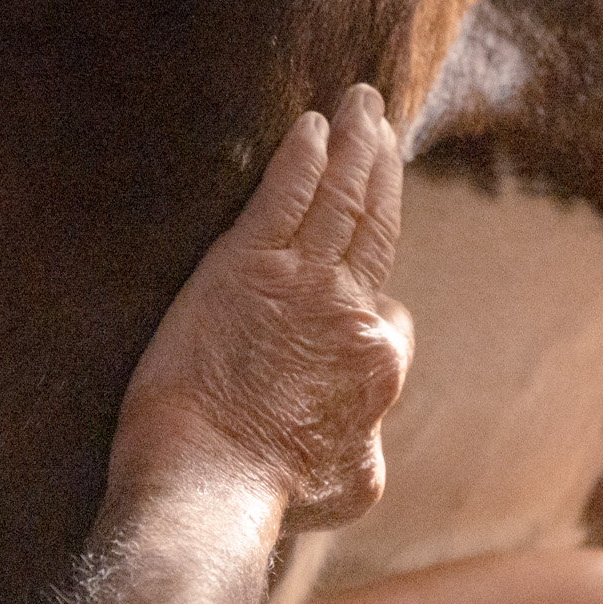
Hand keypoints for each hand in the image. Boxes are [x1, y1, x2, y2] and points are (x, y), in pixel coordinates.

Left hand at [108, 83, 413, 532]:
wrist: (213, 485)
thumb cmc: (274, 497)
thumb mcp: (353, 485)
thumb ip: (366, 439)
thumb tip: (365, 428)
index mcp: (377, 364)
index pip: (389, 313)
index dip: (375, 301)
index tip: (357, 287)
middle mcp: (352, 314)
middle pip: (377, 227)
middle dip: (382, 171)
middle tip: (383, 127)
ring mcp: (302, 284)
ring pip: (342, 200)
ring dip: (355, 146)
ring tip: (360, 106)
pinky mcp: (243, 267)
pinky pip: (285, 196)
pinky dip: (303, 157)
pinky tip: (309, 124)